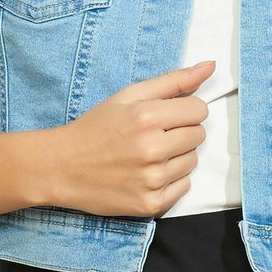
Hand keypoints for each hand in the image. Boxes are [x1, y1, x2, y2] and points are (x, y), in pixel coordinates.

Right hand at [43, 60, 215, 216]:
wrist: (61, 167)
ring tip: (146, 156)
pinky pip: (183, 188)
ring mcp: (152, 179)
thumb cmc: (95, 127)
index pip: (199, 110)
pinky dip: (170, 181)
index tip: (164, 116)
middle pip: (198, 136)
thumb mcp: (128, 96)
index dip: (183, 111)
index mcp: (148, 117)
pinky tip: (145, 175)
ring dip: (176, 157)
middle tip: (151, 136)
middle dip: (180, 132)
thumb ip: (173, 80)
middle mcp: (152, 149)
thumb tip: (211, 66)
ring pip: (192, 162)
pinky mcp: (150, 204)